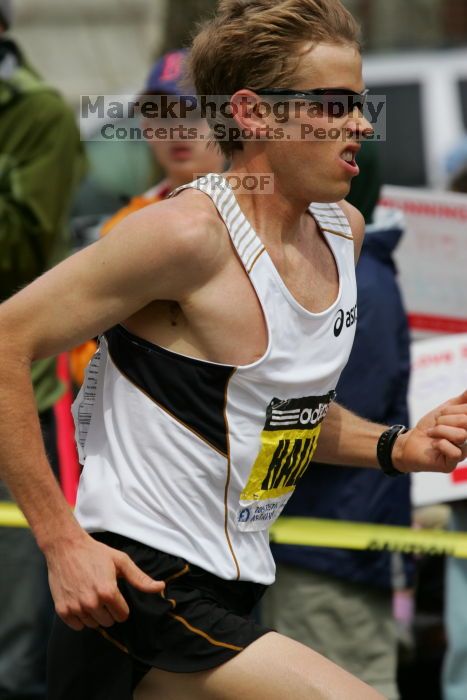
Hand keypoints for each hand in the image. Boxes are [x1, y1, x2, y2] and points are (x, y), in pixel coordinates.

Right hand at [45, 531, 164, 630]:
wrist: (66, 547)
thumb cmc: (95, 552)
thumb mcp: (121, 561)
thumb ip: (140, 578)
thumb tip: (161, 587)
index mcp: (108, 592)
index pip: (122, 615)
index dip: (122, 606)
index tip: (116, 595)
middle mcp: (92, 603)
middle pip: (108, 622)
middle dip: (109, 610)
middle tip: (102, 593)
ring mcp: (76, 607)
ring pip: (93, 625)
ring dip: (94, 614)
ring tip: (91, 595)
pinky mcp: (62, 610)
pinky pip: (77, 626)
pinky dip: (80, 618)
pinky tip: (81, 602)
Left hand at [393, 390, 466, 473]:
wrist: (409, 442)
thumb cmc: (429, 426)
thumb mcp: (445, 410)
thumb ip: (462, 400)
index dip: (454, 410)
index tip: (442, 414)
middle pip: (466, 422)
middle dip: (446, 419)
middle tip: (436, 423)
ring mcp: (462, 454)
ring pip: (461, 436)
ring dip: (441, 430)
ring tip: (432, 433)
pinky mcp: (451, 464)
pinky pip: (455, 452)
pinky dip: (440, 444)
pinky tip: (434, 444)